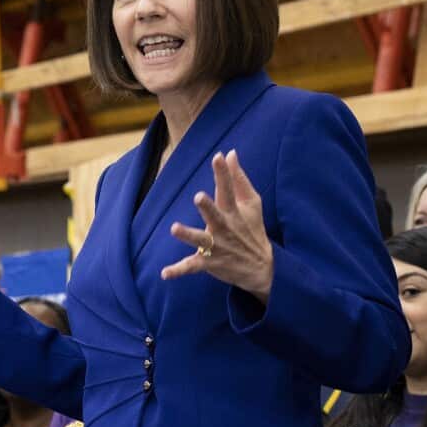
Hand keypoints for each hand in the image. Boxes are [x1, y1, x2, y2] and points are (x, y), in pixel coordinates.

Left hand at [162, 150, 274, 302]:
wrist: (262, 267)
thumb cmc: (251, 229)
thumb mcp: (251, 203)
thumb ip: (239, 178)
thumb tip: (230, 153)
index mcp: (233, 211)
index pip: (228, 190)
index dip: (224, 173)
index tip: (218, 157)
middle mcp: (224, 228)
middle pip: (215, 215)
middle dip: (208, 207)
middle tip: (199, 196)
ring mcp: (216, 247)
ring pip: (200, 241)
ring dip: (188, 235)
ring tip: (174, 228)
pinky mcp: (210, 263)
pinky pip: (191, 267)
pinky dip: (178, 271)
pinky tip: (164, 273)